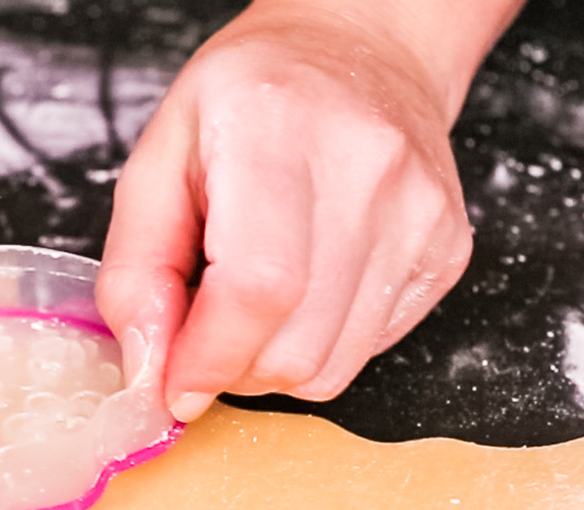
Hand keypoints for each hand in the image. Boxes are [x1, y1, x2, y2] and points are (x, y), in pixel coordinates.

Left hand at [97, 2, 488, 421]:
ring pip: (330, 368)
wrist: (363, 50)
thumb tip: (146, 367)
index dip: (206, 359)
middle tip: (204, 330)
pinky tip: (304, 290)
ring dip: (271, 364)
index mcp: (278, 131)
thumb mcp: (157, 159)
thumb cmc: (250, 99)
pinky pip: (365, 352)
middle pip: (294, 348)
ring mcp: (420, 218)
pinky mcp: (446, 254)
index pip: (257, 289)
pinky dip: (317, 345)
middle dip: (230, 369)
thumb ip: (136, 269)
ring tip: (252, 303)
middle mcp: (367, 172)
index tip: (170, 385)